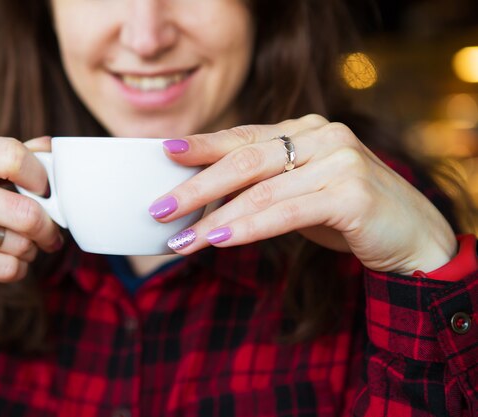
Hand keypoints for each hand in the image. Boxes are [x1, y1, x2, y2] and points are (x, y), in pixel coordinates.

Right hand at [0, 135, 60, 299]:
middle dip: (48, 228)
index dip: (42, 178)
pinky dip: (17, 269)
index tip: (45, 193)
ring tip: (18, 247)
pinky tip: (5, 262)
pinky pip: (8, 268)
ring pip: (22, 244)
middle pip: (27, 211)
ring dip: (30, 250)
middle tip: (49, 234)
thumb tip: (48, 146)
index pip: (16, 156)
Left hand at [152, 114, 456, 274]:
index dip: (203, 145)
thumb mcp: (299, 193)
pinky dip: (248, 227)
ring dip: (214, 218)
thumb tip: (205, 202)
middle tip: (158, 209)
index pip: (244, 135)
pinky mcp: (352, 193)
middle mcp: (322, 136)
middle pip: (244, 159)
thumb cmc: (346, 214)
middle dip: (195, 186)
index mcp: (306, 130)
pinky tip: (219, 240)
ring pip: (260, 189)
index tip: (164, 153)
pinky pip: (286, 212)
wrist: (412, 235)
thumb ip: (264, 186)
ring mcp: (340, 160)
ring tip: (180, 240)